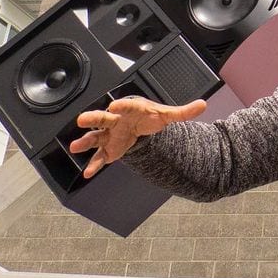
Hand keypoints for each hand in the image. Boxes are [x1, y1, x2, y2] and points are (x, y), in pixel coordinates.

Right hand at [70, 97, 206, 178]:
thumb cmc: (148, 117)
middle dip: (93, 118)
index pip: (125, 106)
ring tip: (75, 146)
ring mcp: (109, 135)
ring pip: (95, 136)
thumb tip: (203, 105)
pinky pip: (99, 157)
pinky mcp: (108, 149)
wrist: (139, 127)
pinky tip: (88, 173)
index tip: (114, 105)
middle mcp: (116, 121)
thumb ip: (183, 112)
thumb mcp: (166, 115)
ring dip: (85, 141)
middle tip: (83, 119)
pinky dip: (94, 165)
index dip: (120, 106)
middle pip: (103, 118)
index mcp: (130, 110)